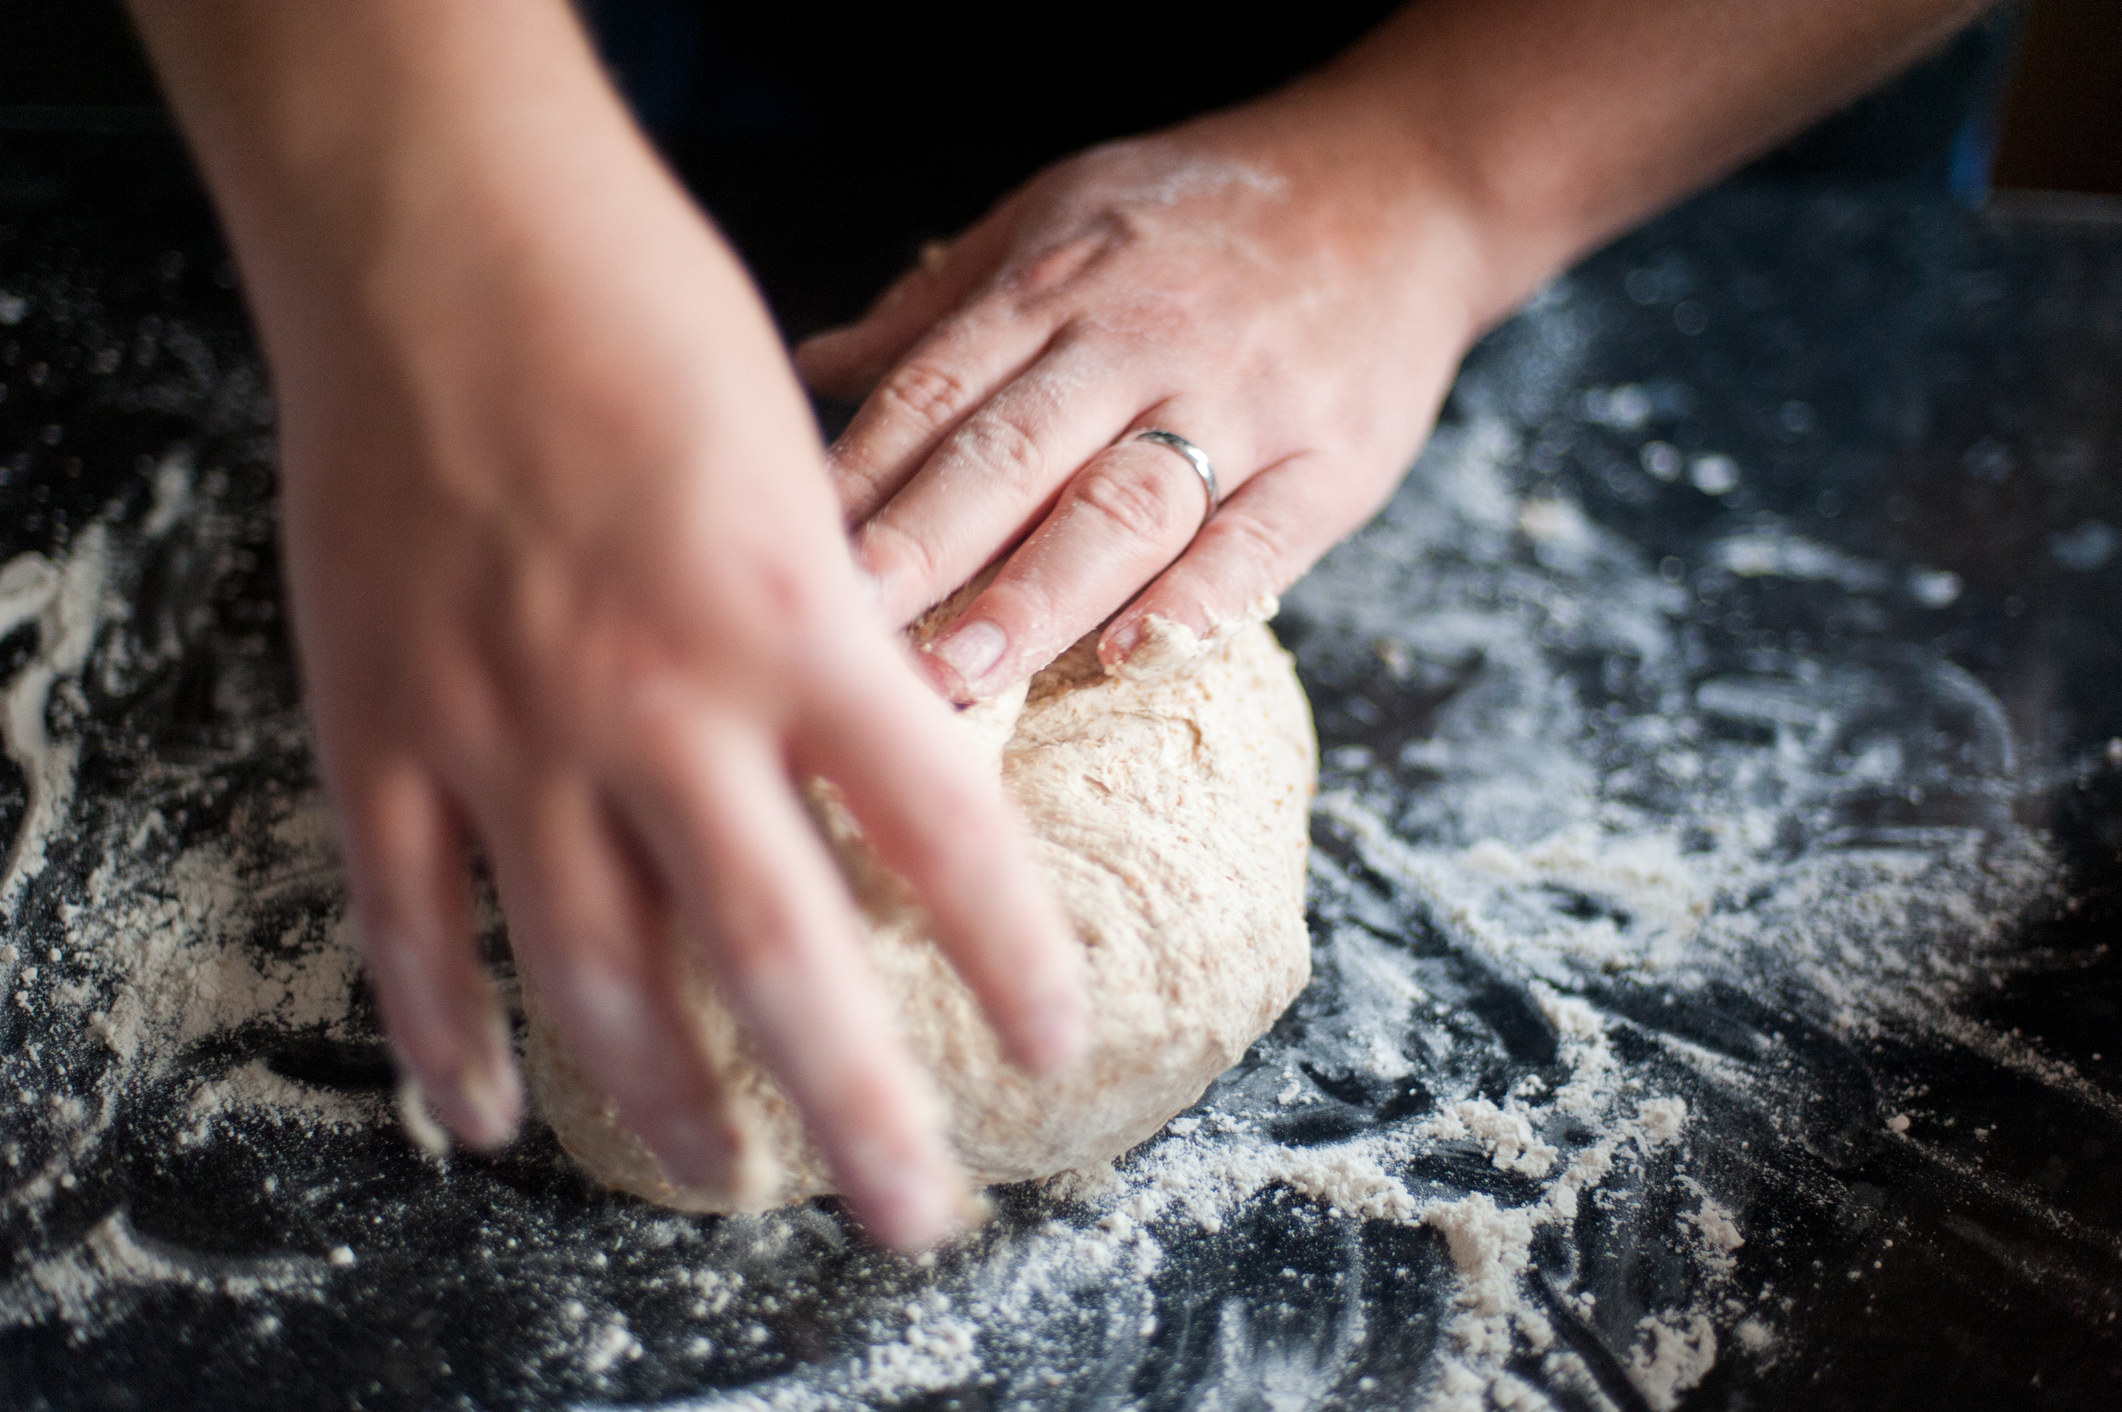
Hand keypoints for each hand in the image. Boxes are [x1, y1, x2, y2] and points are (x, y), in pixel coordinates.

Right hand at [234, 41, 1081, 1247]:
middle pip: (782, 958)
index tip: (1056, 1041)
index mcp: (798, 625)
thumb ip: (837, 631)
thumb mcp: (800, 465)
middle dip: (859, 1109)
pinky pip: (413, 920)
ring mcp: (511, 727)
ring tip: (725, 1180)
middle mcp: (665, 702)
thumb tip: (894, 763)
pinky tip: (484, 1116)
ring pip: (600, 972)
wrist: (445, 233)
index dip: (1012, 958)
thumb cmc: (648, 321)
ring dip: (668, 1102)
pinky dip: (448, 1033)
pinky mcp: (382, 724)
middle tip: (912, 1218)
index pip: (944, 835)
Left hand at [797, 91, 1487, 699]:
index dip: (857, 477)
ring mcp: (1239, 403)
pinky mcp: (1327, 461)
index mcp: (1058, 283)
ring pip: (1121, 506)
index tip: (786, 553)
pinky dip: (1197, 599)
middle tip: (840, 631)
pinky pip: (1257, 540)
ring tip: (958, 676)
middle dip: (918, 549)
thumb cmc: (1211, 213)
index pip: (935, 390)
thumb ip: (943, 303)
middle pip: (1009, 456)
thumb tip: (817, 363)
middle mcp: (1137, 342)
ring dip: (1034, 594)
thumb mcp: (1064, 213)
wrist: (1404, 184)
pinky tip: (1130, 655)